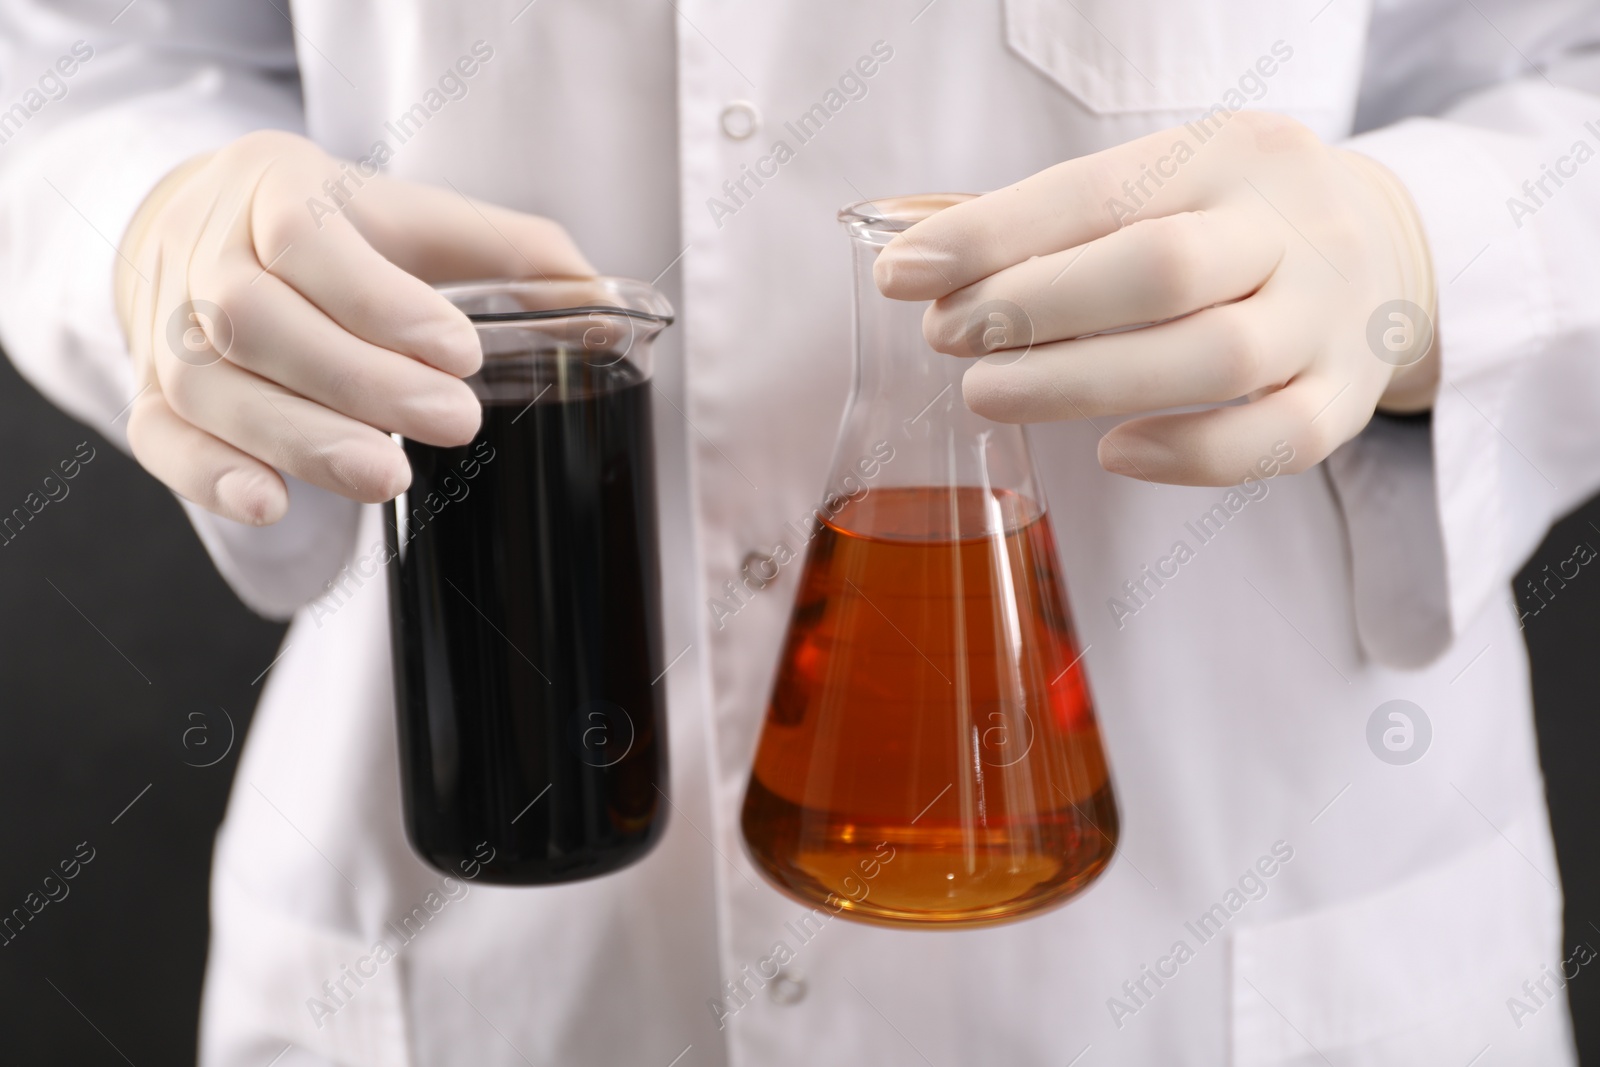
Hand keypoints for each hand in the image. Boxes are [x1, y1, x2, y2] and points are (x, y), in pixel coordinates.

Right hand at [114, 129, 592, 523]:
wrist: (202, 228)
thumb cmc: (331, 229)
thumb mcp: (415, 217)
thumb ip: (509, 251)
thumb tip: (602, 302)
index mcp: (273, 188)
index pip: (308, 240)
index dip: (381, 303)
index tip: (460, 353)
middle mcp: (204, 251)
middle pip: (257, 320)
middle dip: (360, 382)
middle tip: (453, 424)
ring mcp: (165, 327)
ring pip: (210, 387)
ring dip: (301, 438)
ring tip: (387, 478)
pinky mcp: (151, 393)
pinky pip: (159, 437)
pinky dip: (211, 476)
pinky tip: (272, 502)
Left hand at [874, 111, 1436, 485]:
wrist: (1383, 249)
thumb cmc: (1230, 223)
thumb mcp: (1164, 185)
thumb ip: (1054, 223)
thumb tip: (920, 264)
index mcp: (1232, 152)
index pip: (1098, 190)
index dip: (991, 236)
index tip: (904, 274)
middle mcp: (1291, 224)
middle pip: (1160, 269)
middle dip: (1034, 310)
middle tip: (951, 340)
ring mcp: (1329, 315)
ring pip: (1214, 357)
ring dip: (1081, 383)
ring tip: (989, 393)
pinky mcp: (1347, 397)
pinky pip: (1276, 440)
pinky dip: (1187, 455)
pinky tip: (1113, 452)